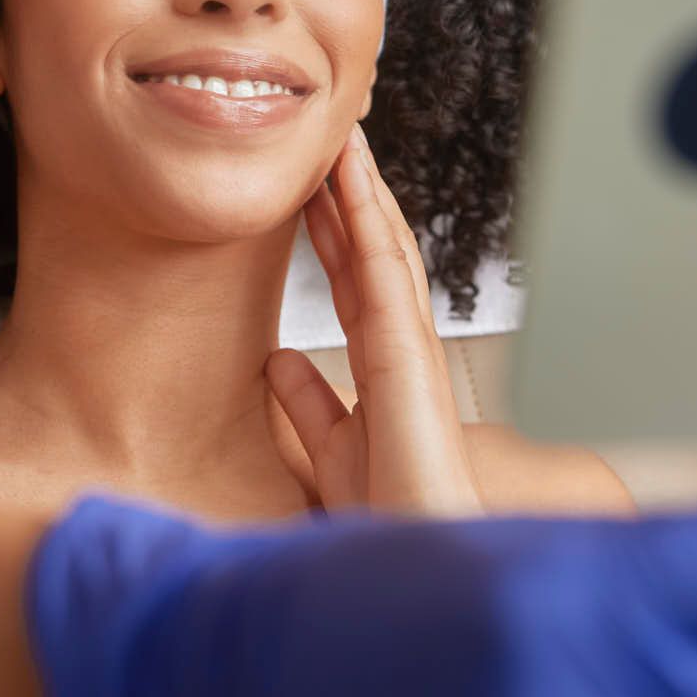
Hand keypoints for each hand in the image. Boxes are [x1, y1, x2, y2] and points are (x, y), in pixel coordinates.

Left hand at [267, 124, 481, 515]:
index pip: (357, 281)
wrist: (418, 557)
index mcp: (383, 368)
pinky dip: (372, 225)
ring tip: (341, 140)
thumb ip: (308, 404)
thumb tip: (279, 362)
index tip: (314, 187)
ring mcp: (412, 349)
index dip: (338, 230)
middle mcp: (403, 350)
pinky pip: (387, 277)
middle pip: (377, 254)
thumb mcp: (328, 451)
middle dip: (355, 197)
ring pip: (387, 250)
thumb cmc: (389, 515)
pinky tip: (353, 186)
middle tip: (334, 140)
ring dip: (364, 192)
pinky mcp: (409, 359)